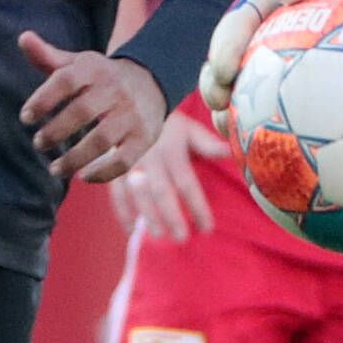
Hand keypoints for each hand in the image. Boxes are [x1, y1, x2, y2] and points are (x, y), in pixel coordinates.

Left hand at [16, 33, 165, 185]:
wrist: (153, 82)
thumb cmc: (102, 77)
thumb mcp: (79, 64)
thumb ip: (48, 57)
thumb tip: (23, 37)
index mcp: (96, 69)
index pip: (65, 81)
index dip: (43, 99)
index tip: (25, 118)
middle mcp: (116, 90)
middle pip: (82, 112)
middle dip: (56, 131)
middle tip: (39, 144)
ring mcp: (132, 115)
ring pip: (101, 141)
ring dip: (74, 159)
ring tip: (55, 169)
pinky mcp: (145, 138)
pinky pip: (124, 160)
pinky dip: (102, 173)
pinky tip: (83, 176)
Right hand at [113, 104, 232, 240]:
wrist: (130, 104)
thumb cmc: (166, 122)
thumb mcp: (189, 128)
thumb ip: (207, 144)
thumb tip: (230, 153)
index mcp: (172, 151)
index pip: (187, 184)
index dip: (197, 207)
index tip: (207, 228)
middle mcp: (150, 159)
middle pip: (161, 192)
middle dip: (171, 217)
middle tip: (182, 238)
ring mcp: (129, 164)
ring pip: (138, 194)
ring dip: (147, 216)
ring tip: (158, 235)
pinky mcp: (113, 168)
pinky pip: (116, 192)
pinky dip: (122, 211)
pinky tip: (131, 229)